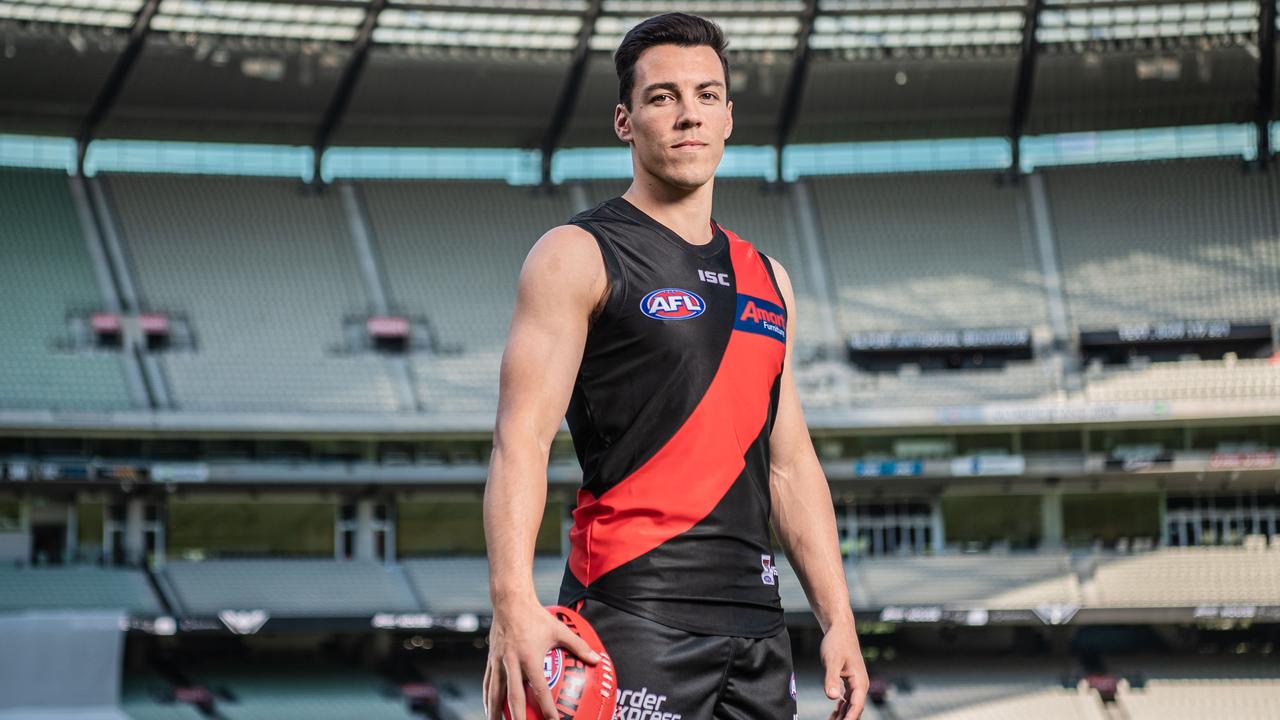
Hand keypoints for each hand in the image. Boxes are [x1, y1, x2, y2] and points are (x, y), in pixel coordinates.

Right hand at [483, 600, 599, 719]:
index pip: (539, 689)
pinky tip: (489, 708)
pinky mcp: (490, 659)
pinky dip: (487, 698)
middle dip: (517, 718)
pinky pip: (488, 683)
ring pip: (495, 693)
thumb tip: (596, 659)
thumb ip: (579, 645)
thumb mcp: (560, 629)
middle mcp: (511, 662)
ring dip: (495, 712)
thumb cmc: (536, 616)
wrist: (509, 601)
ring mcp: (499, 662)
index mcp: (529, 658)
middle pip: (513, 697)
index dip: (546, 708)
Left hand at [820, 621, 867, 719]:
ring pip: (850, 706)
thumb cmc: (837, 642)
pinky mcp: (849, 681)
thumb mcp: (831, 661)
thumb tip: (833, 697)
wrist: (840, 629)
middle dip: (845, 719)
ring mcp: (855, 683)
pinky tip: (833, 714)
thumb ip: (832, 679)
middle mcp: (860, 684)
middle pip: (855, 709)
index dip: (849, 718)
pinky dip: (840, 708)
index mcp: (860, 681)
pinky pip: (846, 700)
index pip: (856, 706)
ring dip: (842, 716)